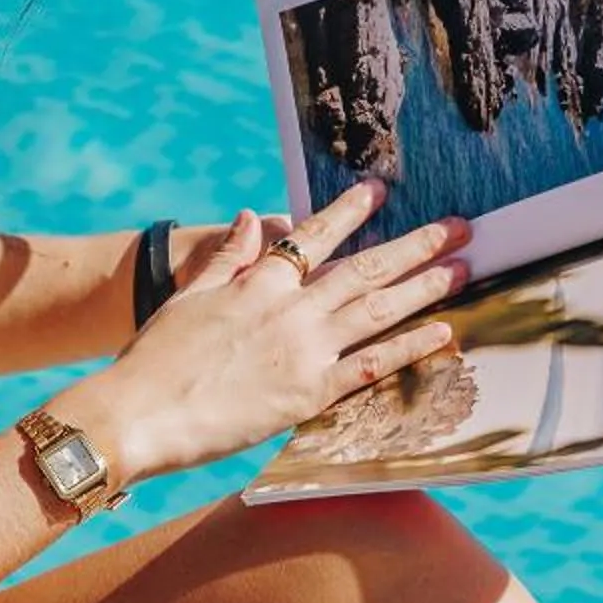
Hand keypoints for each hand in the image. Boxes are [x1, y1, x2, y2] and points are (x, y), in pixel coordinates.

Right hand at [71, 181, 470, 485]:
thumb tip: (254, 217)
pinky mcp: (309, 394)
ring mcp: (303, 350)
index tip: (380, 190)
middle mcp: (289, 309)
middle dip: (415, 245)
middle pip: (365, 269)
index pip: (314, 236)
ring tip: (463, 268)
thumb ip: (228, 257)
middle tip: (459, 227)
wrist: (138, 413)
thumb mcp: (188, 297)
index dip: (350, 211)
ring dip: (425, 286)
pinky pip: (372, 367)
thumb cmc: (154, 359)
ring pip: (378, 310)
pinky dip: (410, 348)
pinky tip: (443, 333)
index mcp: (257, 283)